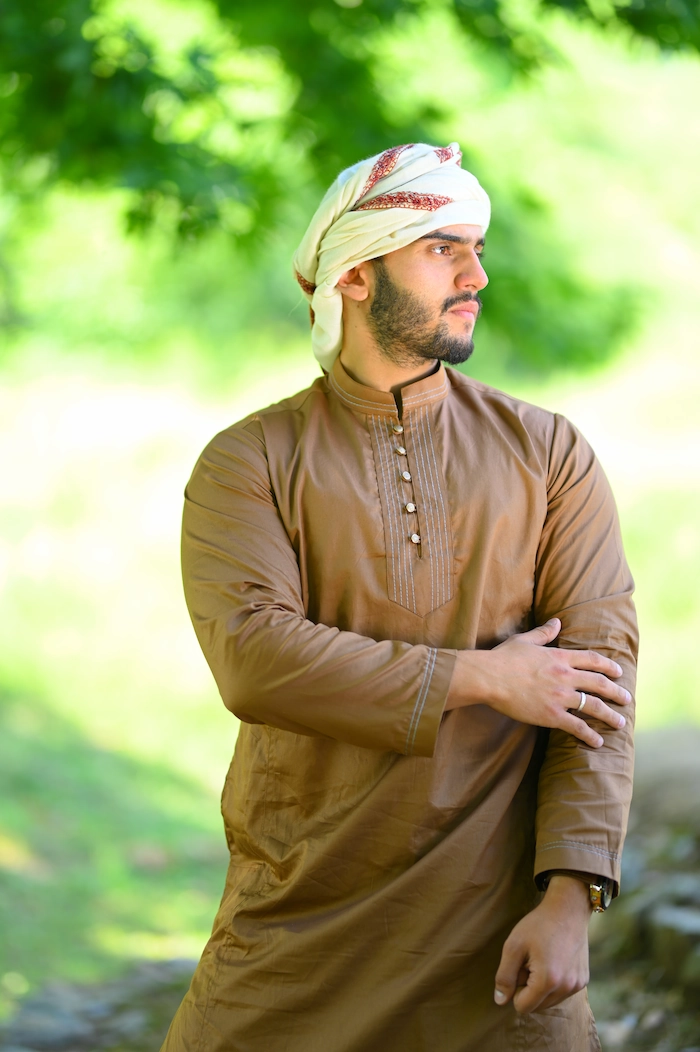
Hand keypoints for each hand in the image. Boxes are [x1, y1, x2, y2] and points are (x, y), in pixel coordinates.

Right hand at [446, 618, 630, 747]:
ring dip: (610, 715)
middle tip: (627, 699)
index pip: (592, 660)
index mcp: (560, 657)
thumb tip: (557, 622)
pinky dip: (589, 735)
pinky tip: (598, 741)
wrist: (490, 677)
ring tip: (620, 722)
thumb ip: (544, 633)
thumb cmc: (504, 658)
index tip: (619, 672)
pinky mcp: (551, 715)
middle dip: (616, 692)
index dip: (609, 666)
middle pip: (599, 684)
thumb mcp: (526, 640)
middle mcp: (566, 676)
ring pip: (594, 706)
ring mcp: (560, 697)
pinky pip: (576, 727)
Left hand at [493, 875, 590, 1013]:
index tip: (519, 967)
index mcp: (547, 981)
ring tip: (543, 960)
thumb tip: (500, 1001)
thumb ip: (504, 976)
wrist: (568, 909)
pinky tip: (555, 960)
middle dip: (529, 989)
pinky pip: (561, 993)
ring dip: (541, 987)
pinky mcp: (583, 980)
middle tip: (530, 962)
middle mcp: (566, 988)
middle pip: (536, 1006)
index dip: (515, 989)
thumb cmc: (538, 925)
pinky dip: (554, 983)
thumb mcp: (513, 946)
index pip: (523, 1007)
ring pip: (549, 1002)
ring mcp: (577, 986)